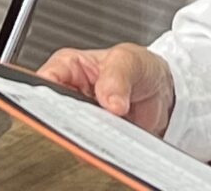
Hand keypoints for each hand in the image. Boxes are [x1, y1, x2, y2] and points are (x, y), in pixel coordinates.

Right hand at [36, 44, 176, 137]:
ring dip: (86, 135)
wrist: (164, 92)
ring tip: (105, 128)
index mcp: (69, 67)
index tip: (60, 105)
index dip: (46, 95)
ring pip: (71, 133)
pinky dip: (99, 149)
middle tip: (89, 118)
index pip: (46, 81)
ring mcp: (83, 119)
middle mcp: (71, 95)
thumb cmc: (141, 67)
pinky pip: (90, 148)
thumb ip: (116, 77)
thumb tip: (110, 101)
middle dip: (68, 118)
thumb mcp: (129, 60)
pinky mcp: (96, 138)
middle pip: (55, 112)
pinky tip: (110, 141)